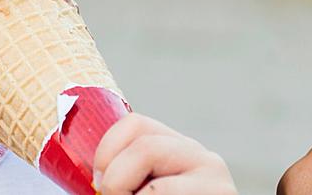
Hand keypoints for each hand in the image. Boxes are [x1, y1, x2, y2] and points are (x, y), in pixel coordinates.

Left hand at [93, 112, 236, 194]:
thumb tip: (95, 181)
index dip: (107, 149)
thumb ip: (128, 181)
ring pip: (156, 181)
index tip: (98, 182)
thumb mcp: (145, 192)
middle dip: (115, 179)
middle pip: (143, 146)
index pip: (135, 124)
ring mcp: (216, 184)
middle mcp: (203, 159)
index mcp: (180, 150)